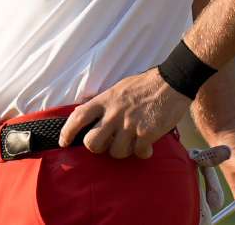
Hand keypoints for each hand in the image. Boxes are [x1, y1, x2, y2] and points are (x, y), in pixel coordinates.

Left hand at [58, 68, 190, 158]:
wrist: (171, 83)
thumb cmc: (144, 86)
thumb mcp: (117, 89)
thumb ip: (102, 103)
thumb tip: (82, 112)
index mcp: (105, 100)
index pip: (78, 117)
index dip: (67, 132)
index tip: (64, 142)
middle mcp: (114, 113)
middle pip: (92, 143)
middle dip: (98, 148)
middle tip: (107, 145)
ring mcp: (130, 124)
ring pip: (116, 152)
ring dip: (124, 151)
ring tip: (132, 142)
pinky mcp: (146, 133)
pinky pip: (138, 152)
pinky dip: (143, 151)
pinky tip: (147, 145)